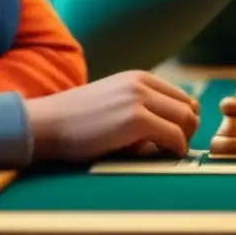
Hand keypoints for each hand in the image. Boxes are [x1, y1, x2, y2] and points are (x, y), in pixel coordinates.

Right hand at [24, 70, 200, 161]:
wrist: (45, 124)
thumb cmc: (76, 123)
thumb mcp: (115, 104)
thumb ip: (142, 109)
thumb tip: (174, 133)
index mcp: (139, 78)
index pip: (183, 98)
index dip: (183, 122)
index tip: (171, 139)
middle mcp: (142, 83)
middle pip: (190, 108)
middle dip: (187, 132)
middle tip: (170, 150)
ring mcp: (139, 99)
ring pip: (187, 120)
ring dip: (182, 141)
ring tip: (163, 154)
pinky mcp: (136, 119)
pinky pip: (174, 136)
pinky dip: (175, 149)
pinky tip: (162, 156)